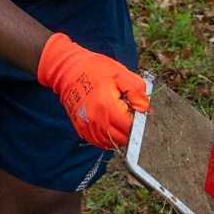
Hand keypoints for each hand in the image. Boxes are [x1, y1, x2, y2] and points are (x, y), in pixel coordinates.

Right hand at [37, 32, 148, 147]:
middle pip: (121, 139)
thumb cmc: (96, 70)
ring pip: (109, 143)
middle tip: (129, 116)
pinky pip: (98, 142)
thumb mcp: (121, 74)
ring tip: (119, 121)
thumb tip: (144, 109)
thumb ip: (136, 91)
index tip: (137, 113)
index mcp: (108, 107)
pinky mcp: (81, 128)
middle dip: (129, 131)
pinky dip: (106, 138)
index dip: (137, 122)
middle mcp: (96, 121)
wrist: (69, 70)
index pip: (129, 127)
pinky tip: (110, 127)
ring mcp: (87, 126)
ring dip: (118, 136)